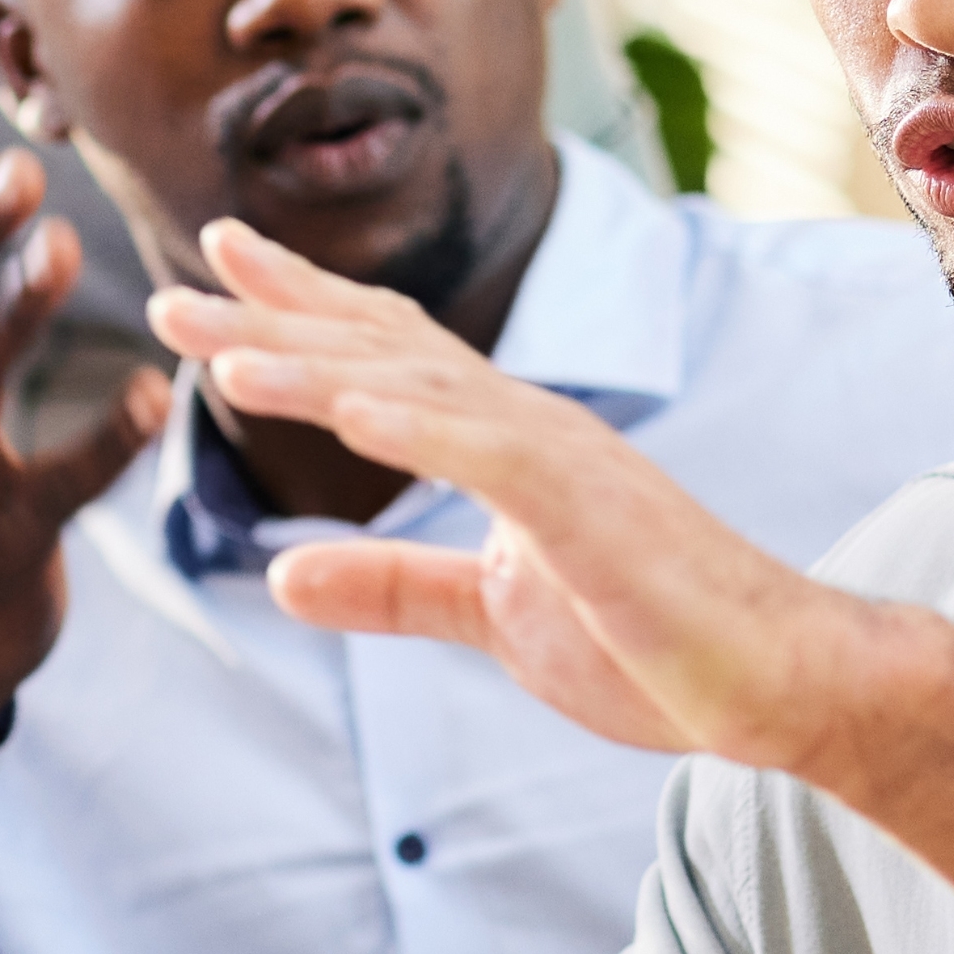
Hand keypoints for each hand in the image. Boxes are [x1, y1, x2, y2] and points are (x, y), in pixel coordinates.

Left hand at [148, 221, 807, 761]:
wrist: (776, 681)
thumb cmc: (653, 644)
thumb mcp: (491, 618)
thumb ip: (393, 589)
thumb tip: (282, 576)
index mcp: (504, 444)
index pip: (387, 358)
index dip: (301, 312)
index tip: (217, 272)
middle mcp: (524, 426)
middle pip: (381, 352)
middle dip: (275, 314)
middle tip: (177, 282)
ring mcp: (558, 456)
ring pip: (415, 391)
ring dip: (312, 364)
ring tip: (217, 347)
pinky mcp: (586, 504)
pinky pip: (484, 453)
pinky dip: (409, 426)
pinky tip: (338, 410)